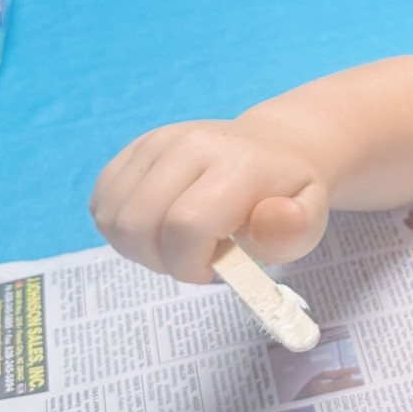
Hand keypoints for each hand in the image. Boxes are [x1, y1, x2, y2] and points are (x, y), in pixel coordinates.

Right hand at [90, 122, 330, 283]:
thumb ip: (294, 230)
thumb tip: (274, 219)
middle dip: (161, 261)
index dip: (188, 264)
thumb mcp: (310, 219)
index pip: (185, 225)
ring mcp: (156, 141)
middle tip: (192, 260)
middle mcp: (190, 143)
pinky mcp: (134, 148)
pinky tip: (158, 228)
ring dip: (139, 248)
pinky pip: (102, 203)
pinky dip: (122, 230)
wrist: (276, 149)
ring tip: (178, 243)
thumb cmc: (289, 195)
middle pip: (139, 224)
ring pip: (113, 217)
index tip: (211, 270)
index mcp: (237, 164)